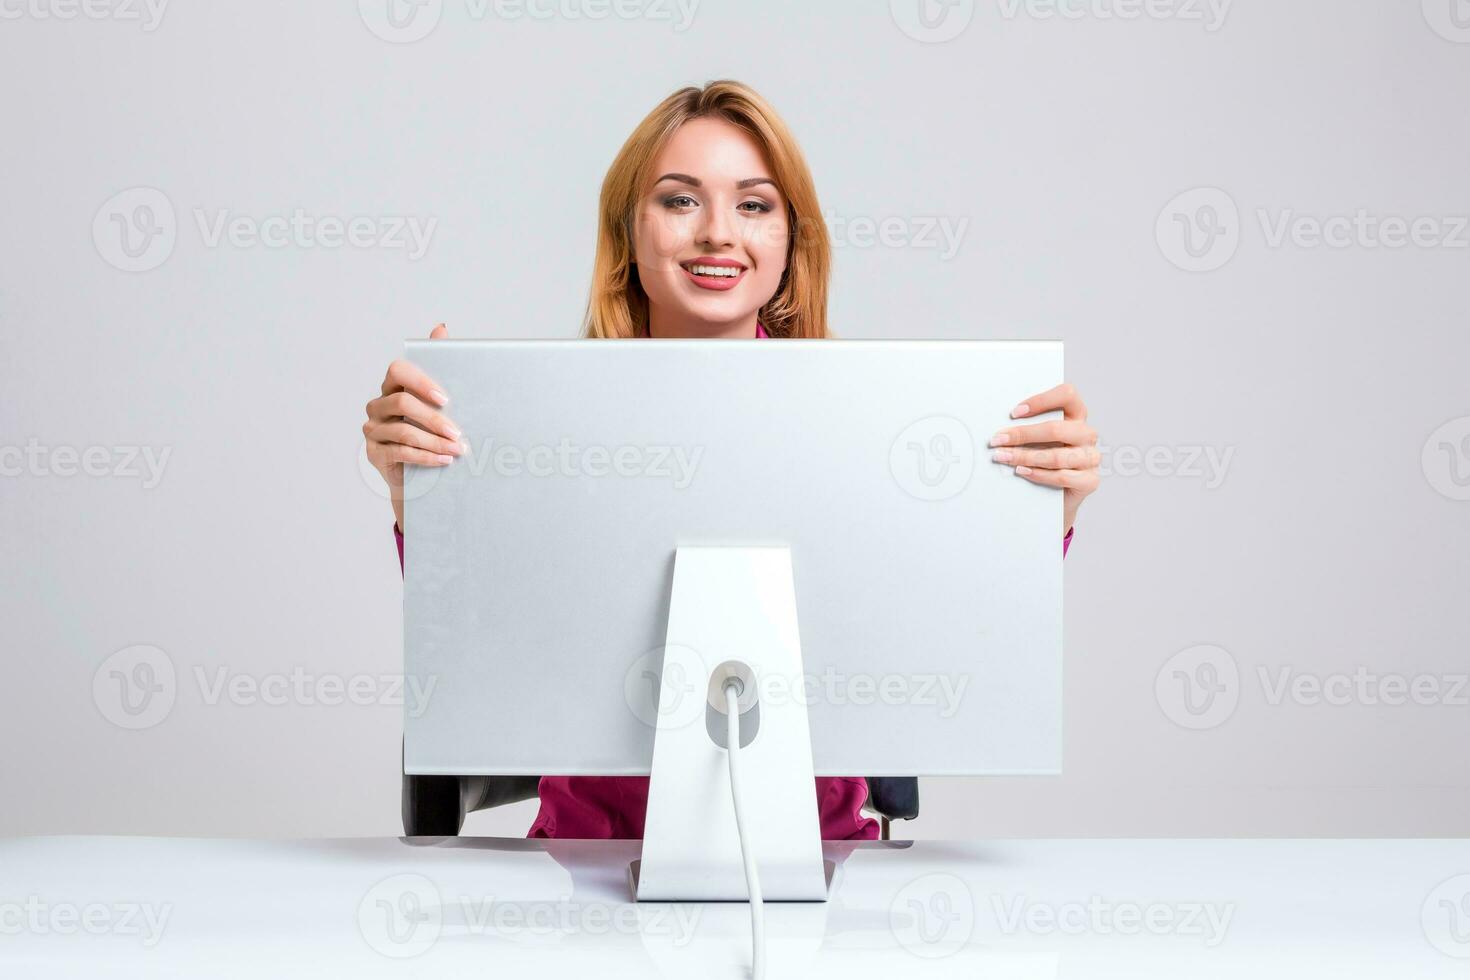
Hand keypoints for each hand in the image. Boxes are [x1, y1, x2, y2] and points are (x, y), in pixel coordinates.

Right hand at [363, 323, 462, 530]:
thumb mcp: (441, 401)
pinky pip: (399, 452)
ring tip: (457, 451)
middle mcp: (378, 404)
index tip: (446, 398)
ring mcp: (373, 429)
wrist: (420, 471)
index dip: (420, 381)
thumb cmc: (432, 430)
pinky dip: (426, 457)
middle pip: (402, 404)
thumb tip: (441, 327)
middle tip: (458, 433)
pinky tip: (444, 460)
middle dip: (434, 419)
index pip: (398, 370)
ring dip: (434, 442)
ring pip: (403, 431)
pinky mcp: (374, 452)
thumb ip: (440, 366)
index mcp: (393, 386)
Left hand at [988, 383, 1099, 534]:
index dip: (1041, 401)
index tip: (1014, 413)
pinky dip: (1038, 474)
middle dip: (1023, 434)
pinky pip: (1062, 476)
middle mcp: (1086, 434)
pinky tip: (1021, 471)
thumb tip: (1001, 426)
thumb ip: (1028, 428)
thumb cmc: (1042, 459)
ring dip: (1025, 456)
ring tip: (1004, 457)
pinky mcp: (1090, 480)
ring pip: (1057, 456)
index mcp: (1076, 415)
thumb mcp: (1036, 439)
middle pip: (1057, 429)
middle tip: (998, 439)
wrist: (1055, 495)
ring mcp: (1091, 457)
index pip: (1067, 395)